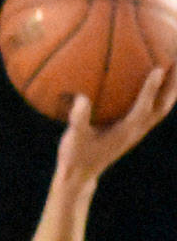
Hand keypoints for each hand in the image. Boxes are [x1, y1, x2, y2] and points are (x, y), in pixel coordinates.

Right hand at [56, 66, 176, 183]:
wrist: (82, 175)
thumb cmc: (75, 155)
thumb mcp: (73, 139)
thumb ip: (78, 119)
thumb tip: (81, 98)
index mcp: (124, 132)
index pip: (142, 109)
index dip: (150, 90)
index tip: (157, 70)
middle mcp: (136, 130)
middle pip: (163, 106)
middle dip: (173, 85)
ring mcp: (138, 131)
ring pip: (162, 108)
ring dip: (171, 88)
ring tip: (175, 66)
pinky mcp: (134, 130)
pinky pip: (153, 108)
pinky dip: (158, 93)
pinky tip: (155, 79)